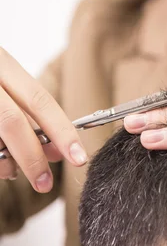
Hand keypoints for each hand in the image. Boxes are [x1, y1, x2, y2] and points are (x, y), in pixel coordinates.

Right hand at [0, 48, 86, 190]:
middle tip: (44, 182)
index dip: (61, 130)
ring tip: (14, 171)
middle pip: (12, 122)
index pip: (40, 100)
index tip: (78, 156)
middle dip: (33, 157)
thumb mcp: (5, 82)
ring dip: (6, 163)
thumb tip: (56, 148)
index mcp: (1, 63)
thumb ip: (28, 112)